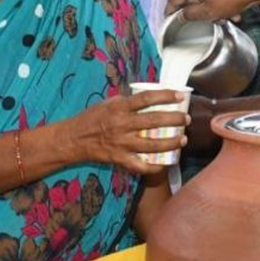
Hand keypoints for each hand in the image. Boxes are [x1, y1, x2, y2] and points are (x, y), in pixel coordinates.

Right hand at [57, 90, 189, 174]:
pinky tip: (165, 163)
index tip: (180, 95)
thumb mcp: (108, 103)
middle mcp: (122, 124)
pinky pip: (140, 165)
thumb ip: (128, 102)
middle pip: (154, 121)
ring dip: (170, 142)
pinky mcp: (119, 158)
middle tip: (186, 120)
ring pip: (152, 144)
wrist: (73, 139)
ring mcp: (121, 143)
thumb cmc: (92, 118)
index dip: (165, 95)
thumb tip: (149, 97)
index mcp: (119, 107)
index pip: (146, 98)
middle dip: (174, 120)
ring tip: (183, 140)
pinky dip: (154, 166)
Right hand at [166, 0, 259, 21]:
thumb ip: (190, 15)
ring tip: (225, 17)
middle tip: (208, 21)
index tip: (170, 21)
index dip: (171, 13)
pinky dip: (218, 0)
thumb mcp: (208, 12)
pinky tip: (230, 10)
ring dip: (211, 8)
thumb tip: (182, 15)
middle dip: (200, 12)